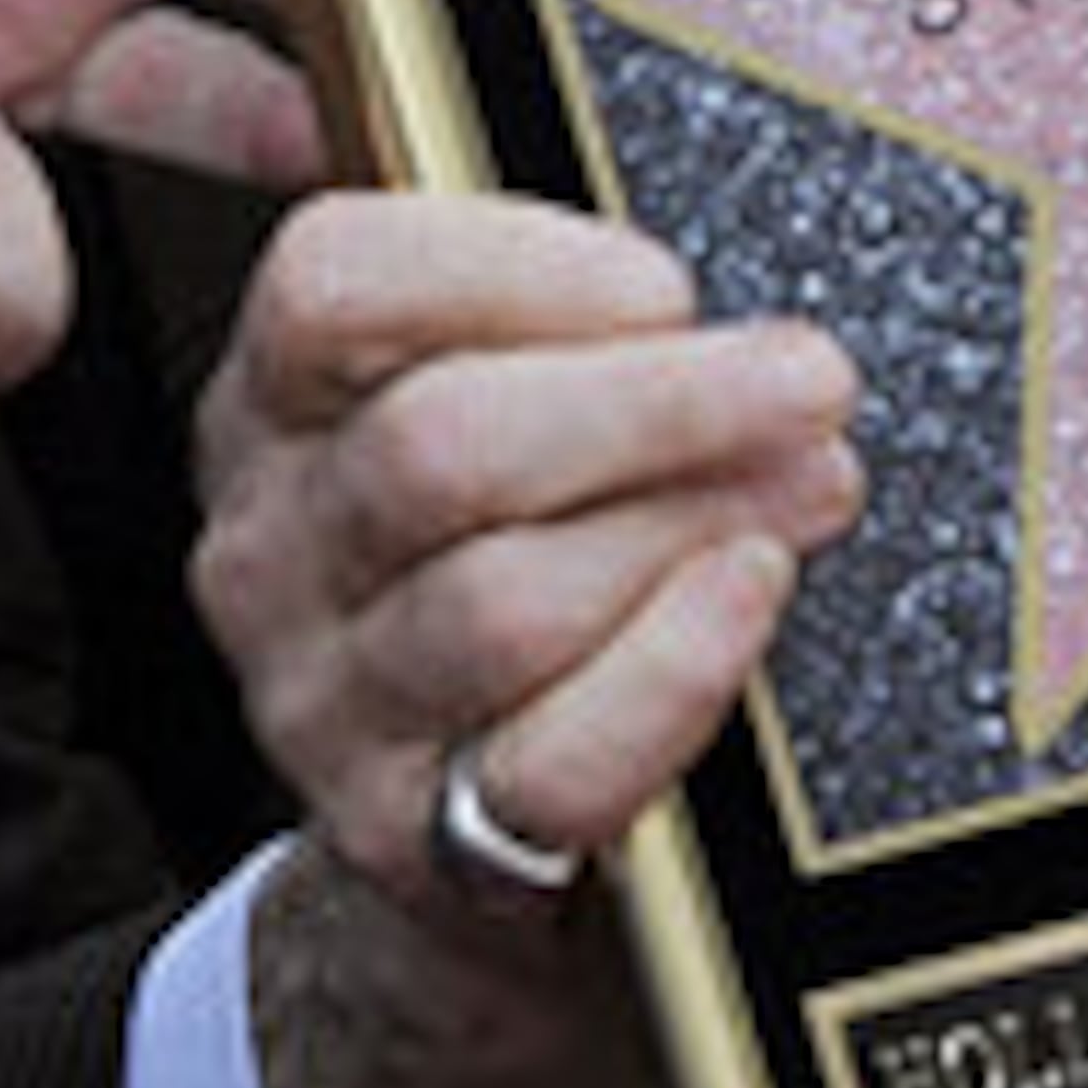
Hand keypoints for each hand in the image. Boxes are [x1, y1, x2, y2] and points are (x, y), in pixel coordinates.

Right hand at [191, 193, 858, 1087]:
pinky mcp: (410, 839)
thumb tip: (723, 234)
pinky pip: (552, 763)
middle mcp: (273, 550)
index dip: (514, 265)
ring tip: (814, 482)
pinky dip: (672, 671)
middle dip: (656, 401)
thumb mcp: (505, 416)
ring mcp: (325, 705)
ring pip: (500, 599)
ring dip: (683, 527)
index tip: (666, 285)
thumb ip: (567, 321)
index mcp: (278, 405)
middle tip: (807, 380)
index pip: (334, 285)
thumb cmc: (530, 571)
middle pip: (438, 444)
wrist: (489, 853)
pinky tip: (749, 596)